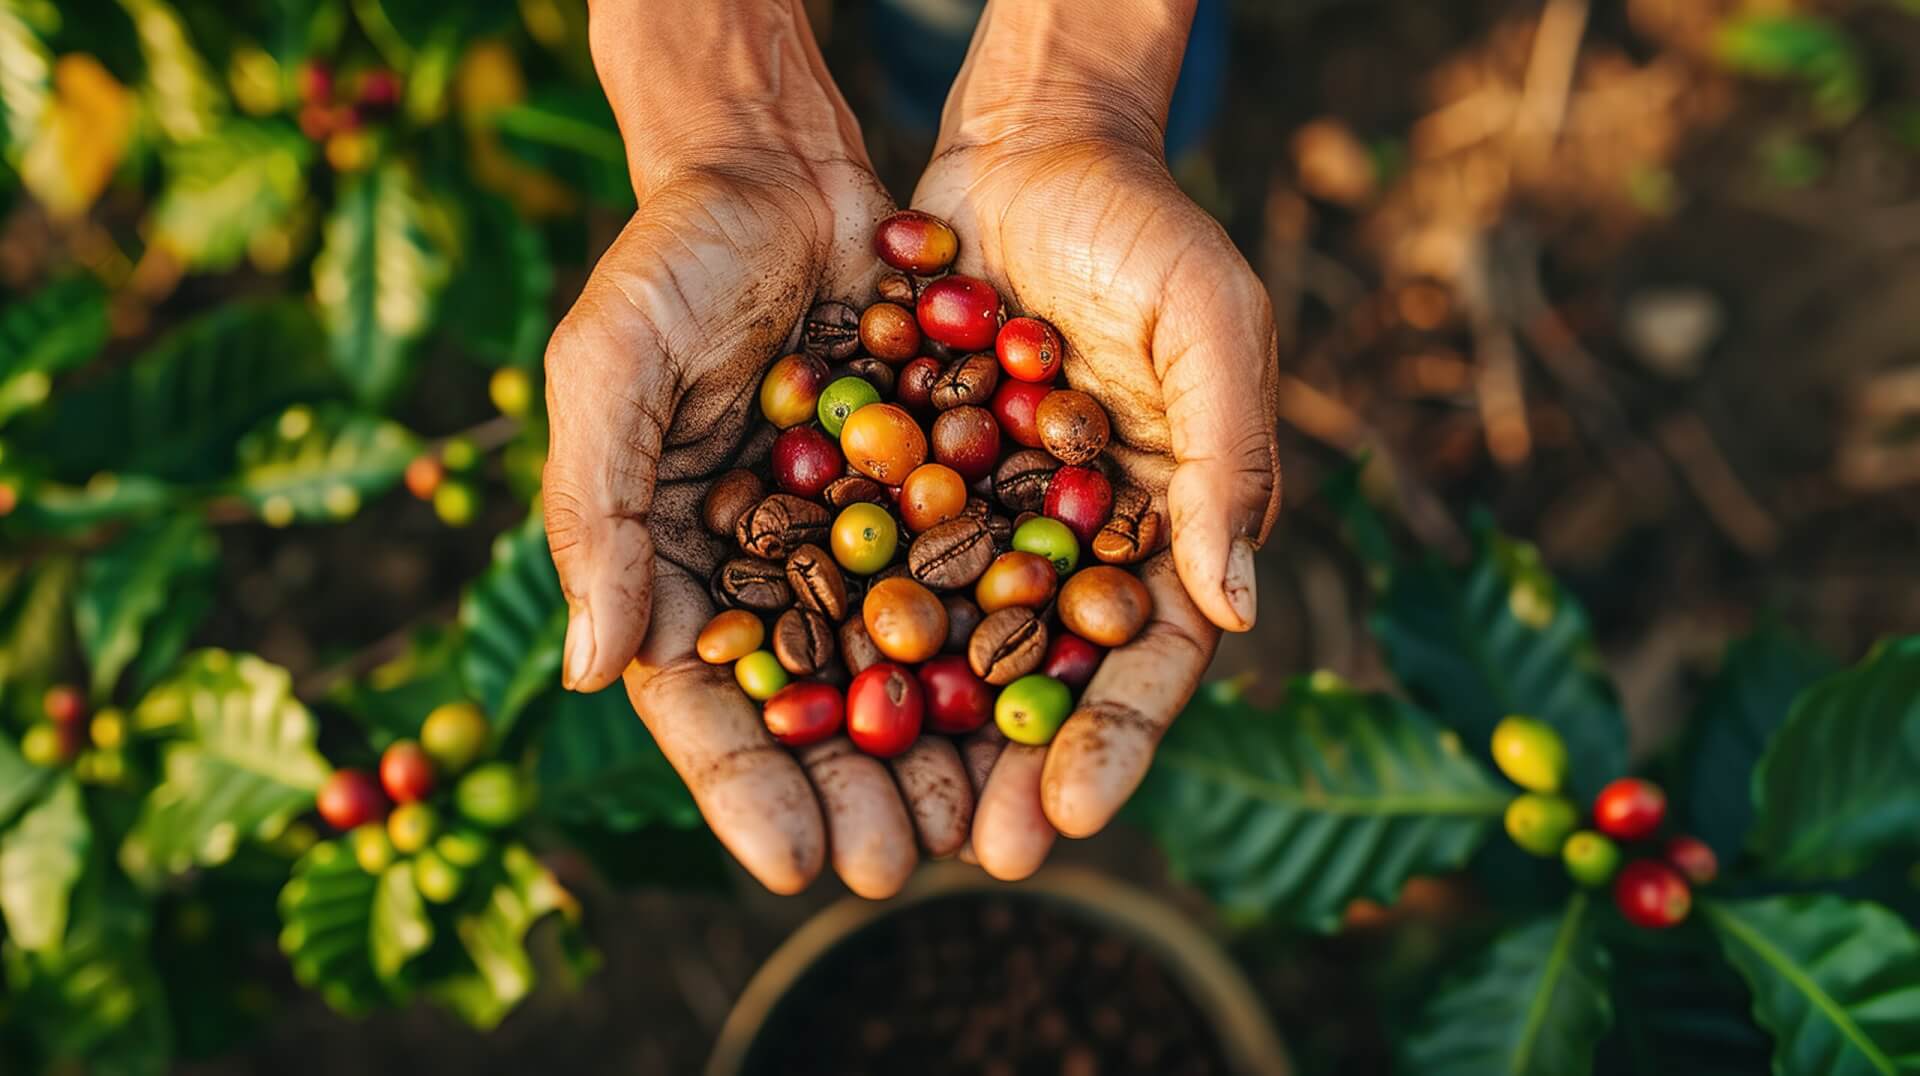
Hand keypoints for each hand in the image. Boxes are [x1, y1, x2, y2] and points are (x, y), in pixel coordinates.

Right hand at [543, 1, 971, 897]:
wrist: (785, 168)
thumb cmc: (671, 261)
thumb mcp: (610, 368)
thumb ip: (596, 511)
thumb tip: (593, 675)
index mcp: (668, 564)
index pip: (699, 702)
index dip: (741, 788)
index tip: (791, 865)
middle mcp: (763, 571)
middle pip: (806, 707)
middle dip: (849, 793)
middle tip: (897, 866)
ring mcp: (849, 539)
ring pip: (894, 667)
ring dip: (931, 749)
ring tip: (974, 824)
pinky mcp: (928, 495)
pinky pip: (967, 583)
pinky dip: (997, 646)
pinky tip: (1037, 707)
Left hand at [914, 0, 1281, 878]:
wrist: (1028, 149)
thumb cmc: (1144, 230)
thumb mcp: (1208, 325)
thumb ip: (1229, 459)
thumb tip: (1232, 609)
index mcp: (1165, 536)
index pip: (1148, 664)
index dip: (1114, 744)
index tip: (1072, 820)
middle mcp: (1071, 553)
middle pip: (1042, 688)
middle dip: (1006, 777)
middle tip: (961, 856)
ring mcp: (985, 528)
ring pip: (948, 656)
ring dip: (915, 741)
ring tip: (873, 818)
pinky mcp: (904, 490)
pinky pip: (871, 580)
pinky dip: (841, 640)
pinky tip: (800, 705)